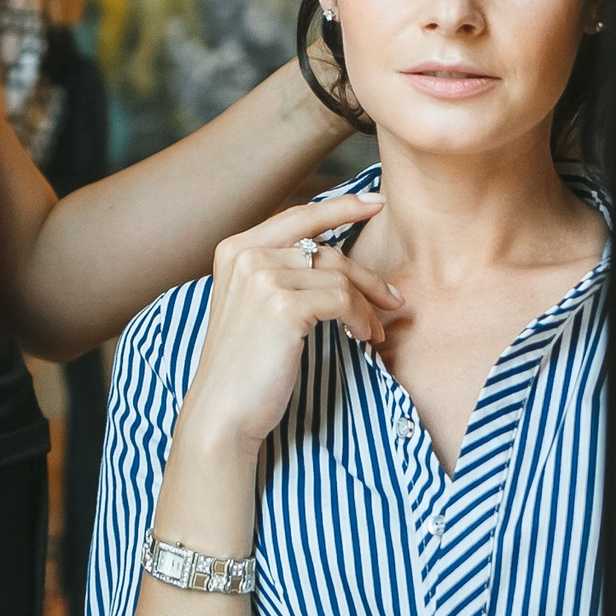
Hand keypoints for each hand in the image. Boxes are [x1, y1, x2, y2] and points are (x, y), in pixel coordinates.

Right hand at [172, 196, 401, 456]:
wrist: (223, 412)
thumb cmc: (244, 368)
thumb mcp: (254, 307)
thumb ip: (280, 273)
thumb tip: (335, 257)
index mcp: (235, 250)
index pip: (298, 216)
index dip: (341, 206)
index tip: (376, 203)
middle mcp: (246, 255)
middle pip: (325, 249)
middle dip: (365, 275)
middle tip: (392, 298)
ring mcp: (263, 278)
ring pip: (339, 276)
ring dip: (365, 305)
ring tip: (374, 330)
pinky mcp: (283, 305)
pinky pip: (342, 300)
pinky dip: (361, 319)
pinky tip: (363, 338)